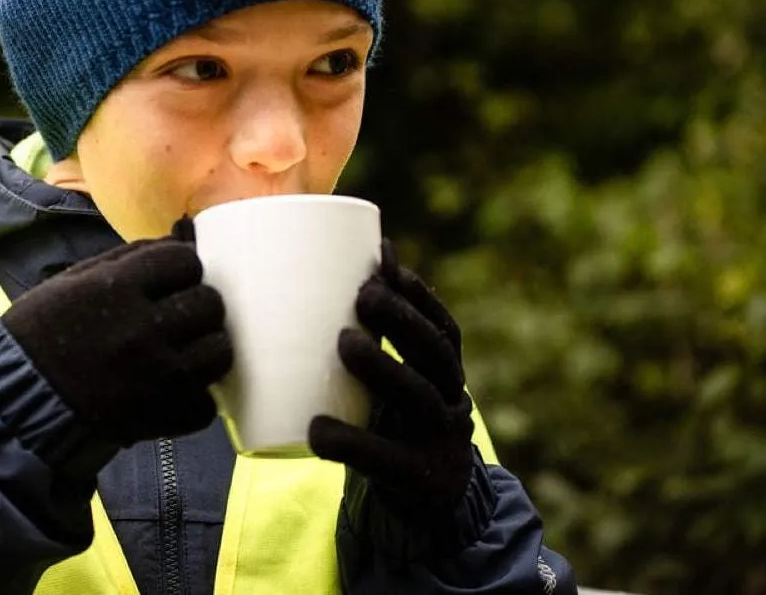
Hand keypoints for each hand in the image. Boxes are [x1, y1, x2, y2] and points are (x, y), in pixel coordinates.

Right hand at [2, 223, 232, 446]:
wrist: (17, 399)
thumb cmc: (40, 334)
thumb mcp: (72, 281)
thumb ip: (125, 260)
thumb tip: (175, 243)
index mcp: (117, 287)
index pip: (185, 260)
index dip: (182, 268)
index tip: (173, 280)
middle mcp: (143, 328)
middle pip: (209, 303)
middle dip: (197, 305)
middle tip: (180, 315)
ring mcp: (157, 376)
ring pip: (220, 351)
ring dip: (207, 347)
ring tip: (187, 351)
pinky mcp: (161, 417)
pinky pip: (206, 404)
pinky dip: (195, 398)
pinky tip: (176, 389)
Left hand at [309, 239, 474, 523]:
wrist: (427, 505)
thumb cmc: (392, 426)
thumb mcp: (391, 383)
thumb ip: (365, 339)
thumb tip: (315, 269)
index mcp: (444, 375)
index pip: (443, 328)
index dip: (419, 294)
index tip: (386, 260)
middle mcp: (450, 403)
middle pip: (436, 356)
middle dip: (403, 319)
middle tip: (364, 294)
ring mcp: (438, 442)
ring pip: (419, 399)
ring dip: (384, 367)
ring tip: (346, 341)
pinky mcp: (415, 480)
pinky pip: (385, 462)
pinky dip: (351, 444)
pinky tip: (317, 431)